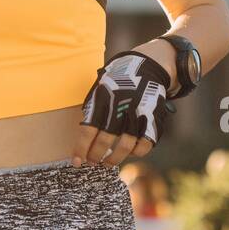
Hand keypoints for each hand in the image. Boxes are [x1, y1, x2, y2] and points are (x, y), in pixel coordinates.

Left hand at [73, 47, 175, 167]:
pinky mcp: (152, 120)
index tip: (75, 161)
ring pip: (125, 147)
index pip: (88, 131)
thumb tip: (82, 137)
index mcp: (103, 100)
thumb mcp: (99, 88)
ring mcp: (137, 115)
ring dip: (114, 159)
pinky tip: (129, 152)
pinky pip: (145, 145)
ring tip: (107, 162)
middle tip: (91, 162)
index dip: (81, 149)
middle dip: (95, 156)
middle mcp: (120, 109)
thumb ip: (92, 109)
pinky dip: (136, 153)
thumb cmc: (117, 81)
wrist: (146, 67)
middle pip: (104, 142)